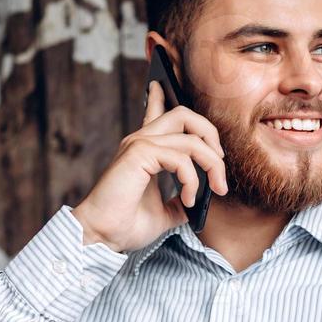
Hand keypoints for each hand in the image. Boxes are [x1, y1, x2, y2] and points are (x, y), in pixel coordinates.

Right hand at [71, 79, 229, 252]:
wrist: (102, 237)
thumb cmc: (125, 225)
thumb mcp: (164, 213)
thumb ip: (182, 201)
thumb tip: (203, 199)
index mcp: (143, 151)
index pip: (154, 113)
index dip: (160, 97)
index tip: (160, 85)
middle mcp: (141, 141)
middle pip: (185, 114)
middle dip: (211, 135)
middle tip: (220, 164)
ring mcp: (139, 144)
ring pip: (192, 136)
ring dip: (213, 164)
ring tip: (215, 189)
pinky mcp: (139, 154)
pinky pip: (182, 158)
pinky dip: (193, 179)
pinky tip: (188, 200)